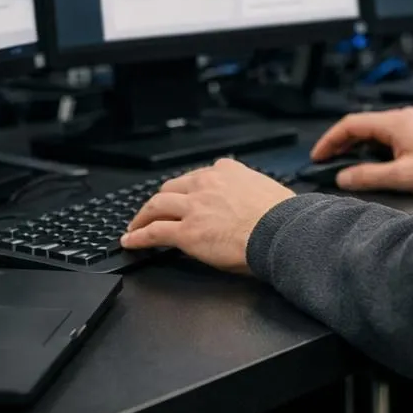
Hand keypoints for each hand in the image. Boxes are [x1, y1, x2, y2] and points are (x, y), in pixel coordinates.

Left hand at [120, 158, 294, 274]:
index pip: (198, 176)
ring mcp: (194, 207)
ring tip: (136, 225)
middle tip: (154, 210)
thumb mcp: (264, 192)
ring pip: (157, 205)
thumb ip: (248, 192)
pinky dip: (138, 236)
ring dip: (143, 215)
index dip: (187, 188)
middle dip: (161, 199)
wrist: (280, 232)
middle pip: (172, 187)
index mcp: (228, 171)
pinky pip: (153, 232)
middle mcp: (206, 184)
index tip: (183, 195)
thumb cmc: (281, 218)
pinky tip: (130, 241)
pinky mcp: (186, 231)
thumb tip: (247, 205)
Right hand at [311, 106, 412, 194]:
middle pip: (361, 125)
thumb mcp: (404, 176)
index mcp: (394, 123)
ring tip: (346, 164)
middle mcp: (401, 117)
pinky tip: (373, 163)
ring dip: (358, 146)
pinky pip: (388, 135)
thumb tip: (343, 177)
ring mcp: (411, 122)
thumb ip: (369, 176)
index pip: (350, 124)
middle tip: (327, 162)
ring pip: (374, 130)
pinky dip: (374, 147)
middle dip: (341, 143)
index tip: (317, 156)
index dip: (330, 140)